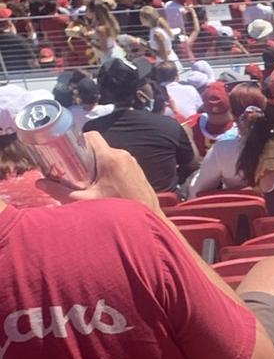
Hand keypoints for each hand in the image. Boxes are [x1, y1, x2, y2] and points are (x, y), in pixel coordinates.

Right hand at [40, 136, 161, 212]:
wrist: (147, 222)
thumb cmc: (118, 212)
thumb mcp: (85, 201)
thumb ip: (60, 192)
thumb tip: (40, 183)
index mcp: (110, 159)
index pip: (92, 136)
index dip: (79, 139)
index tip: (70, 150)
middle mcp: (123, 156)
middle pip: (99, 146)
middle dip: (85, 154)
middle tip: (74, 167)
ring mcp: (133, 162)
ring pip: (110, 154)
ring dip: (98, 162)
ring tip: (88, 177)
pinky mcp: (138, 170)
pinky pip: (120, 162)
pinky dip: (110, 169)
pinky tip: (104, 183)